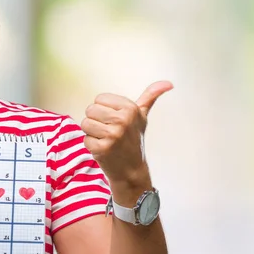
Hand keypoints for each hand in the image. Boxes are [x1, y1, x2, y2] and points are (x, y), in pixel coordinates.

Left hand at [81, 81, 172, 201]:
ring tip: (106, 140)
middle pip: (90, 110)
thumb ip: (150, 96)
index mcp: (130, 108)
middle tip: (110, 131)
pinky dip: (91, 145)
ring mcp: (113, 135)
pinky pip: (85, 139)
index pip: (99, 98)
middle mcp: (122, 120)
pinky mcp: (102, 149)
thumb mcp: (142, 116)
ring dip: (92, 133)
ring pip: (85, 123)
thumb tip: (168, 83)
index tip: (115, 120)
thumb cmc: (134, 139)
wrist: (132, 170)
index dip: (104, 109)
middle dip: (96, 121)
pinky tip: (104, 150)